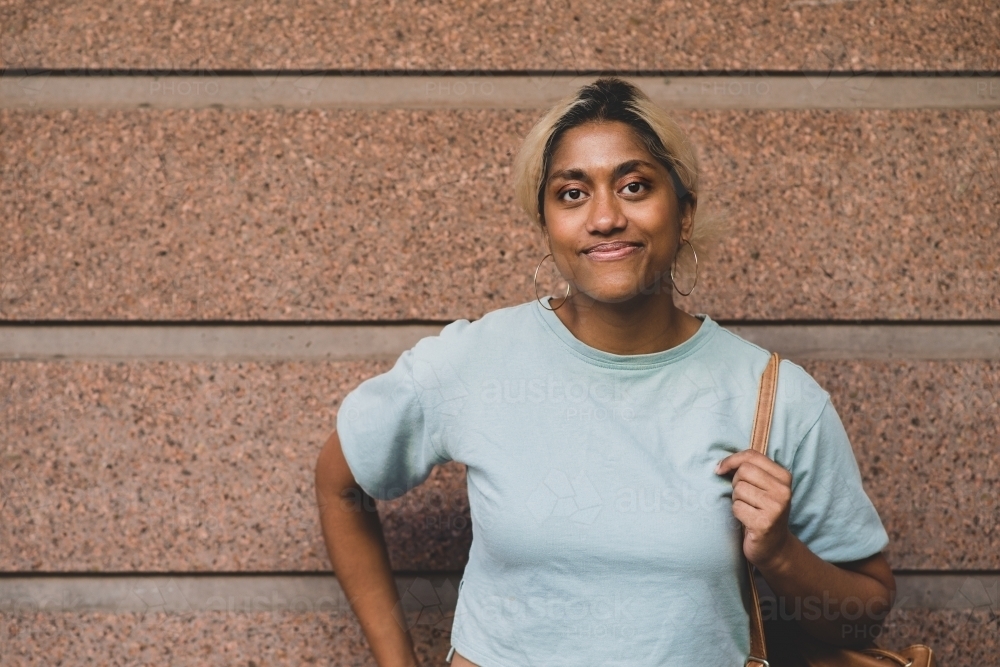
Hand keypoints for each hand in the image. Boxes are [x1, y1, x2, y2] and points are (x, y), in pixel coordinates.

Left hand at [715, 450, 793, 570]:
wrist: (774, 546)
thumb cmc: (762, 511)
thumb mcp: (763, 487)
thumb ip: (748, 470)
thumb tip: (720, 465)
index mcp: (784, 477)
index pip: (752, 456)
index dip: (731, 460)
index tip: (720, 468)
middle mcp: (783, 491)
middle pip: (743, 471)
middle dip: (736, 482)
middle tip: (744, 496)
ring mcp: (775, 508)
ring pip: (738, 489)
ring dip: (737, 499)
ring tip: (748, 509)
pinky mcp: (764, 523)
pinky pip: (737, 507)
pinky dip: (736, 513)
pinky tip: (747, 520)